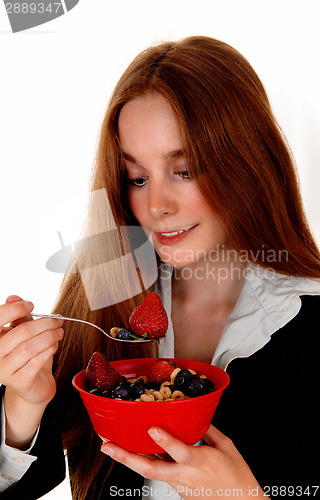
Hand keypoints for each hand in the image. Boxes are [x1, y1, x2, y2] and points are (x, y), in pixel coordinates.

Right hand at [0, 295, 63, 405]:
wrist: (34, 384)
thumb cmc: (28, 356)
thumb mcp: (22, 334)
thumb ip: (19, 317)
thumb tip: (14, 297)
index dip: (14, 309)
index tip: (30, 305)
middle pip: (19, 333)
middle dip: (43, 324)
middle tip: (57, 321)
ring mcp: (4, 371)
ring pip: (28, 348)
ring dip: (48, 336)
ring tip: (59, 332)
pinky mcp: (19, 382)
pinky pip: (36, 362)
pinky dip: (49, 350)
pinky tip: (55, 345)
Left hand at [101, 425, 266, 498]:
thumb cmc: (238, 478)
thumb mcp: (227, 446)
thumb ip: (209, 429)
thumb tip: (195, 415)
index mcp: (202, 462)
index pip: (179, 452)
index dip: (164, 441)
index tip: (151, 428)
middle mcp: (186, 476)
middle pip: (151, 470)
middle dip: (126, 457)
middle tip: (107, 445)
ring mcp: (180, 485)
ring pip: (150, 473)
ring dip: (129, 460)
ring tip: (111, 448)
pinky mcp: (178, 490)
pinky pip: (158, 474)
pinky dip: (145, 463)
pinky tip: (135, 453)